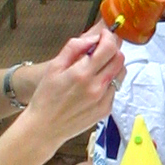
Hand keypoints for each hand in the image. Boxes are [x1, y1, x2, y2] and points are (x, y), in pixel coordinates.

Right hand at [24, 28, 122, 148]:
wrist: (44, 128)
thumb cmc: (46, 97)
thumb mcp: (54, 67)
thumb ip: (74, 48)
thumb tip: (93, 39)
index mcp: (82, 73)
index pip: (109, 48)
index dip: (109, 37)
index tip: (103, 35)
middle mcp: (96, 86)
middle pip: (119, 59)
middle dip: (113, 49)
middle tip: (101, 50)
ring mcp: (103, 100)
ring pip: (120, 73)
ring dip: (113, 66)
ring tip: (97, 68)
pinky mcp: (106, 110)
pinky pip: (115, 89)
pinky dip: (108, 82)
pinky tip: (94, 86)